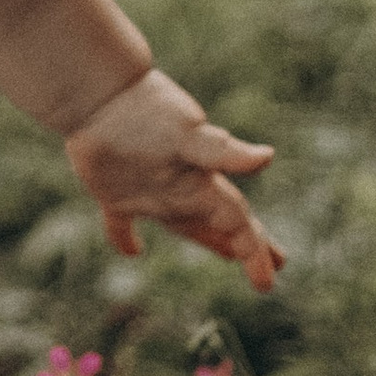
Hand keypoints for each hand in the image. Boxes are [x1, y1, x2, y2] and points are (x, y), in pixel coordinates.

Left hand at [64, 68, 283, 289]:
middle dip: (247, 246)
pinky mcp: (114, 192)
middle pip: (222, 225)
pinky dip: (126, 238)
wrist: (100, 93)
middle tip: (275, 267)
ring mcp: (149, 191)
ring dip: (209, 240)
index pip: (237, 223)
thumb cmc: (147, 112)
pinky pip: (122, 223)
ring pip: (186, 225)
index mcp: (201, 184)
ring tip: (228, 254)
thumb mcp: (188, 135)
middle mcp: (182, 190)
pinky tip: (132, 252)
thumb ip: (224, 152)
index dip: (254, 251)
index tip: (267, 281)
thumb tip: (268, 157)